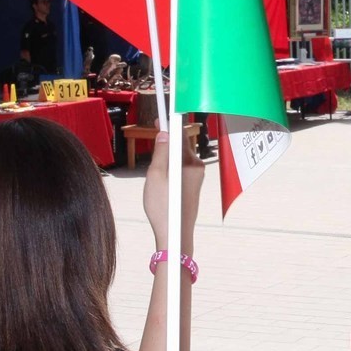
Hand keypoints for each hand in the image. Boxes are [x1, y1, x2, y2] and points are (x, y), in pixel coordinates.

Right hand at [143, 125, 204, 252]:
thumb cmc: (164, 208)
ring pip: (179, 158)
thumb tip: (165, 133)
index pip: (180, 135)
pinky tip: (161, 180)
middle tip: (153, 137)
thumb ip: (161, 152)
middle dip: (166, 140)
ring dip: (167, 157)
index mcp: (189, 162)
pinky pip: (180, 168)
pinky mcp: (193, 184)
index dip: (170, 123)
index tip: (160, 116)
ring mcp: (196, 176)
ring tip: (154, 170)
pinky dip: (170, 167)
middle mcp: (197, 167)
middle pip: (180, 145)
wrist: (175, 233)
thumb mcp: (156, 176)